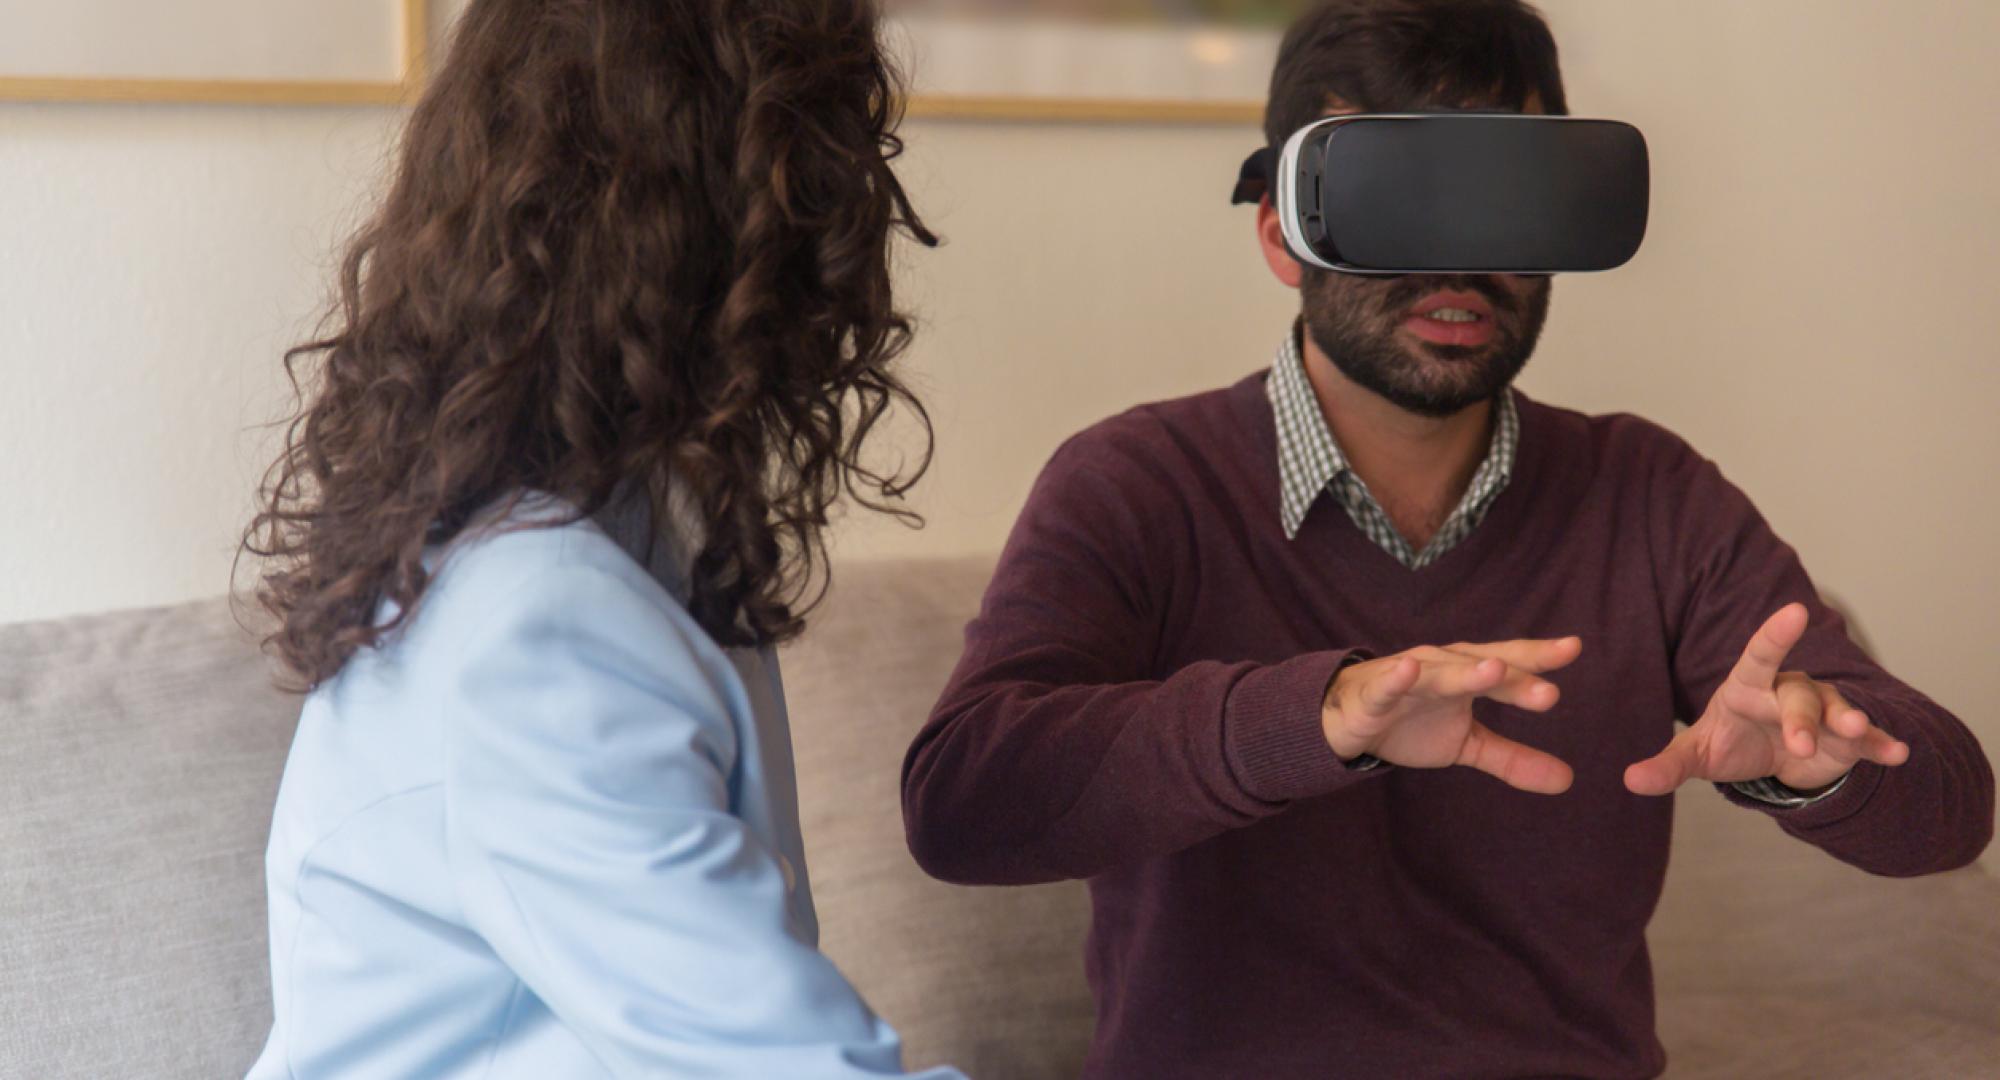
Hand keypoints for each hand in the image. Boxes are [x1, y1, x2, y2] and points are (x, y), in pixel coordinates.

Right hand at [1321, 637, 1582, 793]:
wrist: (1347, 721)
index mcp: (1468, 674)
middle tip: (1548, 695)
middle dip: (1513, 677)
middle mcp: (1443, 667)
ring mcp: (1408, 678)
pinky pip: (1387, 686)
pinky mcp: (1375, 695)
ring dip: (1465, 671)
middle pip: (1481, 666)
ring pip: (1440, 673)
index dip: (1538, 658)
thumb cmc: (1412, 723)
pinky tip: (1408, 669)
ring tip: (1493, 670)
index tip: (1573, 648)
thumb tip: (1568, 780)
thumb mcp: (1467, 744)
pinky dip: (1396, 677)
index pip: (1508, 664)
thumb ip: (1513, 758)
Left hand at [1624, 603, 1910, 796]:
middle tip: (1798, 744)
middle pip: (1798, 696)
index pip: (1758, 656)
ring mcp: (1823, 713)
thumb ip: (1668, 765)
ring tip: (1856, 730)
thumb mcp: (1698, 754)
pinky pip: (1866, 740)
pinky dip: (1881, 744)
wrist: (1771, 759)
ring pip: (1836, 711)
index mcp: (1748, 687)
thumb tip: (1630, 781)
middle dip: (1800, 718)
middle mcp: (1789, 692)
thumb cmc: (1731, 741)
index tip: (1795, 611)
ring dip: (1847, 721)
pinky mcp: (1848, 741)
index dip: (1774, 635)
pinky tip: (1898, 752)